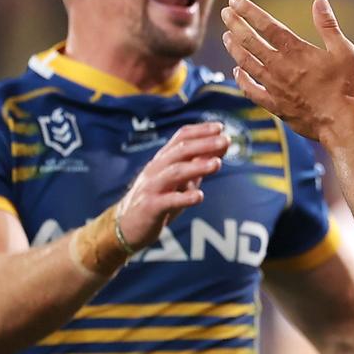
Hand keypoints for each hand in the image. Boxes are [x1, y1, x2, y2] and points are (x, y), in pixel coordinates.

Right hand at [115, 122, 227, 249]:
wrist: (126, 225)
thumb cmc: (159, 198)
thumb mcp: (181, 179)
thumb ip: (199, 163)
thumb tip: (223, 145)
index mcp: (164, 159)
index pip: (181, 137)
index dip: (201, 130)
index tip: (221, 127)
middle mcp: (156, 169)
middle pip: (180, 151)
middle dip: (204, 144)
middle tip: (226, 140)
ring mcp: (152, 187)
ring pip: (175, 173)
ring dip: (197, 167)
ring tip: (217, 163)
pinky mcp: (150, 207)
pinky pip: (168, 200)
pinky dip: (184, 198)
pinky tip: (200, 196)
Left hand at [220, 0, 353, 141]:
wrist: (340, 122)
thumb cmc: (346, 86)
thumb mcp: (344, 50)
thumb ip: (328, 25)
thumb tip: (320, 1)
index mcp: (296, 51)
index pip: (266, 25)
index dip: (249, 12)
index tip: (235, 1)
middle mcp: (279, 67)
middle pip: (250, 41)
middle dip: (235, 24)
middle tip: (225, 13)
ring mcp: (274, 87)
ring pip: (246, 63)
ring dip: (234, 48)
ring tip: (226, 36)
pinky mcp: (274, 105)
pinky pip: (251, 90)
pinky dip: (241, 79)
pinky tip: (236, 71)